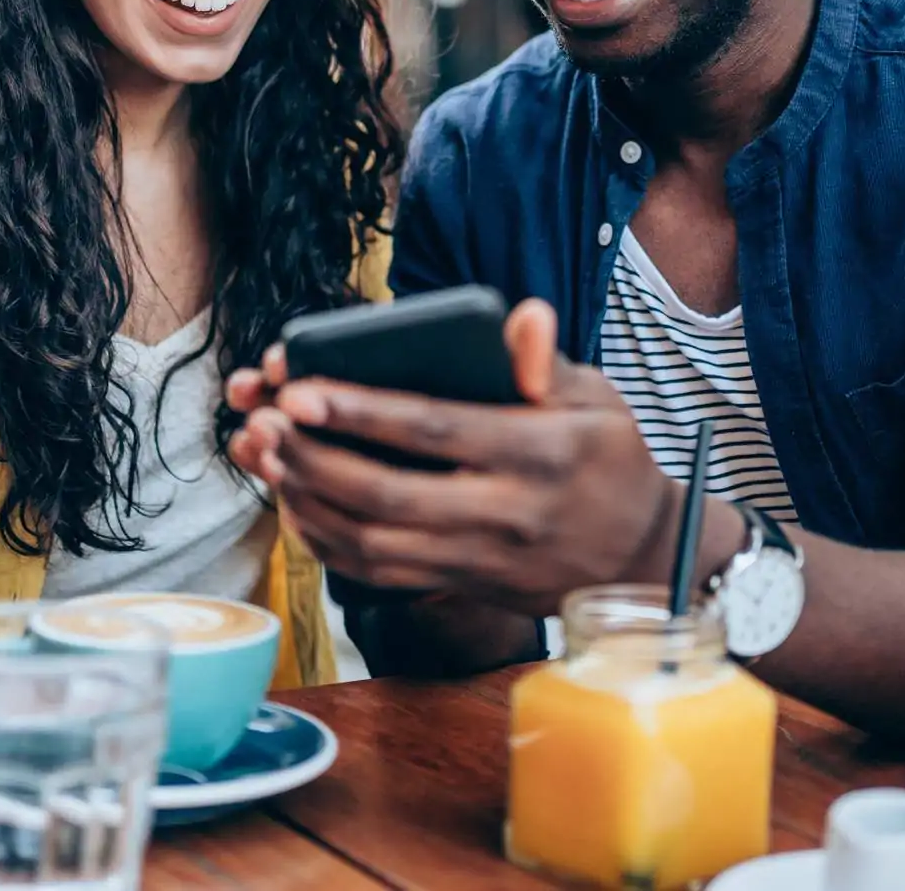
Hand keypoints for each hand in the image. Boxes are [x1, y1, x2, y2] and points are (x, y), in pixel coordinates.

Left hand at [226, 299, 677, 616]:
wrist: (641, 558)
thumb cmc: (611, 462)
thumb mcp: (598, 398)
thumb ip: (548, 361)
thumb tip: (522, 318)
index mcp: (535, 453)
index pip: (433, 428)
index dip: (360, 412)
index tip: (299, 389)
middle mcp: (502, 513)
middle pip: (387, 494)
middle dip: (314, 459)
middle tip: (263, 422)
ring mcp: (478, 558)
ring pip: (373, 542)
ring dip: (308, 501)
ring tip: (266, 456)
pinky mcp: (461, 587)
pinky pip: (379, 573)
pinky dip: (328, 542)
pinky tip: (296, 505)